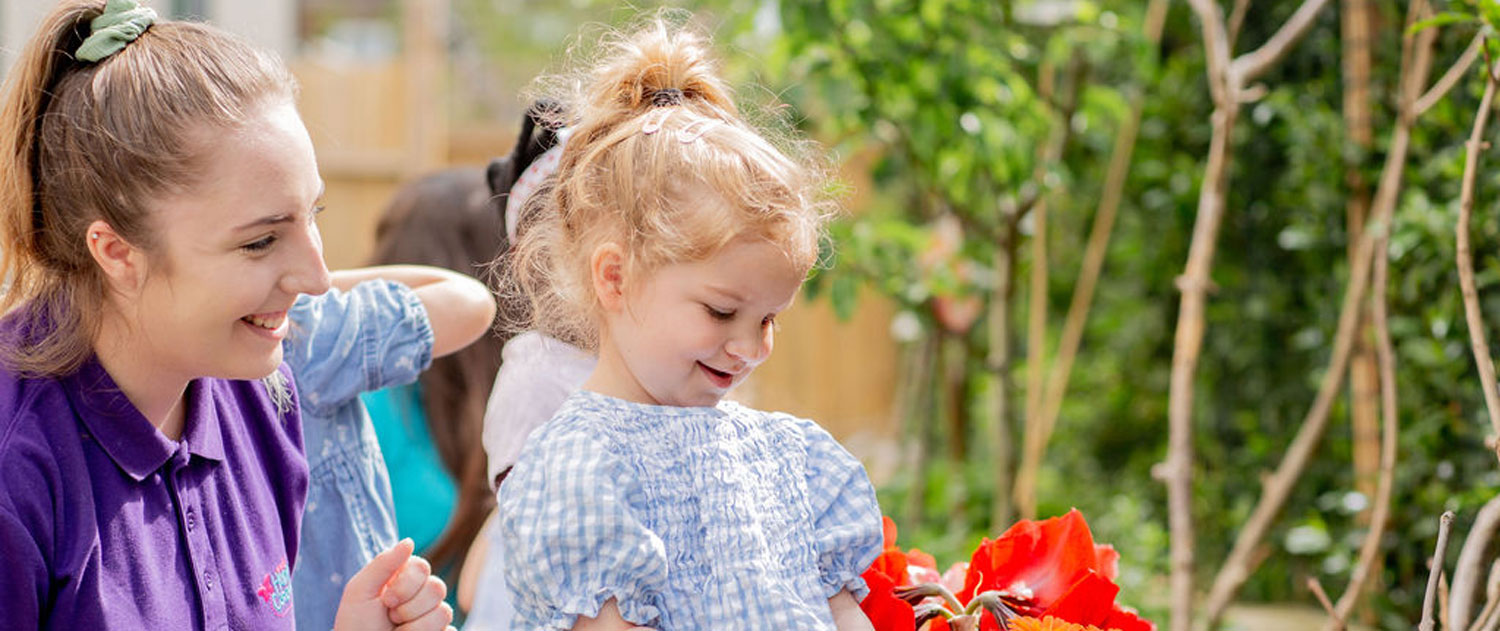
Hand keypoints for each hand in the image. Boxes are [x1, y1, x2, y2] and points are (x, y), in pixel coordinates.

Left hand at [333, 538, 454, 630]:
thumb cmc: (355, 626)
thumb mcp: (360, 591)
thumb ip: (383, 564)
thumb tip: (409, 541)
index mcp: (404, 579)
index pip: (423, 567)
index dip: (406, 585)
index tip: (386, 601)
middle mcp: (421, 595)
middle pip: (438, 588)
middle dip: (409, 608)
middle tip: (391, 619)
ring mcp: (432, 616)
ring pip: (444, 613)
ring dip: (415, 628)